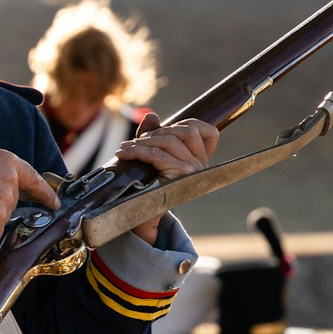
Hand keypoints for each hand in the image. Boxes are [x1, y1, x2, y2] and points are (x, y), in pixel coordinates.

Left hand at [114, 113, 219, 242]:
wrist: (141, 217)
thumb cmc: (148, 187)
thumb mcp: (154, 157)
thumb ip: (154, 135)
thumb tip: (152, 115)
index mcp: (201, 160)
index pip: (208, 131)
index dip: (186, 123)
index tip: (162, 128)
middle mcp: (202, 165)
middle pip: (184, 131)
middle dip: (156, 132)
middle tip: (133, 142)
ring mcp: (194, 171)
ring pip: (170, 141)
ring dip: (143, 141)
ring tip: (125, 148)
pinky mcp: (180, 177)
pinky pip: (157, 155)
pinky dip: (137, 151)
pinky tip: (124, 154)